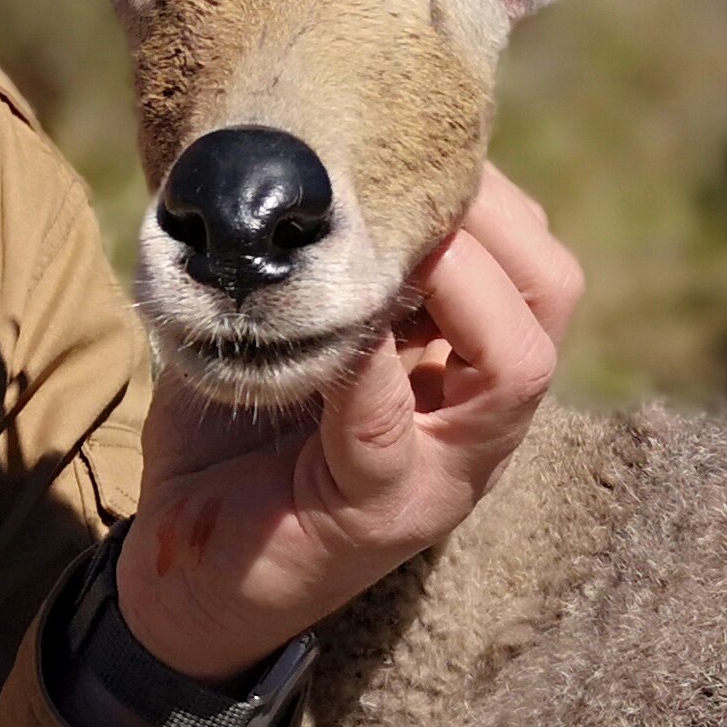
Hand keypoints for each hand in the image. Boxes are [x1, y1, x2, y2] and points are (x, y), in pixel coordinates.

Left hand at [114, 168, 583, 683]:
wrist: (176, 577)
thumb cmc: (230, 440)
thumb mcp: (280, 330)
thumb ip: (310, 264)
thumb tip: (291, 156)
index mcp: (460, 365)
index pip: (533, 261)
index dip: (486, 193)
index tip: (406, 149)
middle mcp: (473, 418)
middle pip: (550, 297)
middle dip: (489, 221)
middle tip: (407, 192)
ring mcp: (438, 472)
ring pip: (517, 364)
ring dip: (456, 283)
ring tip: (385, 251)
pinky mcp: (372, 515)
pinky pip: (387, 427)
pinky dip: (362, 363)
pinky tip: (326, 325)